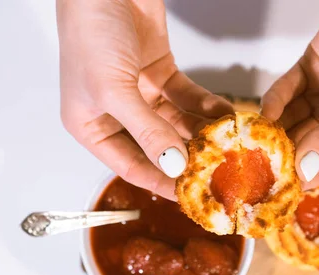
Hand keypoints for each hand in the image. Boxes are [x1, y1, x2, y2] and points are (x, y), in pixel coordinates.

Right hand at [57, 0, 232, 199]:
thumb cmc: (91, 33)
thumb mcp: (113, 90)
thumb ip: (146, 130)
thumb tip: (174, 165)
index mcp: (91, 126)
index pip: (130, 165)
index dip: (160, 183)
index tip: (189, 197)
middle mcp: (116, 114)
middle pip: (157, 147)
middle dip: (187, 159)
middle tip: (217, 174)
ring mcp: (140, 93)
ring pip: (177, 124)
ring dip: (202, 134)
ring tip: (228, 149)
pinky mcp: (160, 73)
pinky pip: (188, 98)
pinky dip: (206, 108)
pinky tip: (225, 119)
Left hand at [262, 0, 318, 188]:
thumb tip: (305, 170)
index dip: (302, 175)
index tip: (278, 185)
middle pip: (301, 144)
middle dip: (281, 152)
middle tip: (259, 162)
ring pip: (289, 118)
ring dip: (274, 128)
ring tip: (258, 138)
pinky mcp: (310, 68)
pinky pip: (286, 90)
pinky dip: (274, 101)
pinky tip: (267, 112)